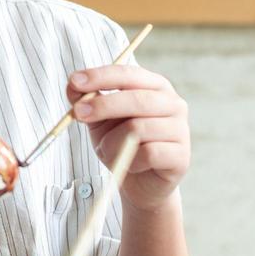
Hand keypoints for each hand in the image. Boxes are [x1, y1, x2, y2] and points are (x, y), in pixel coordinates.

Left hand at [67, 65, 189, 211]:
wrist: (138, 181)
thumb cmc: (119, 142)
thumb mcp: (98, 118)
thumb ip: (85, 100)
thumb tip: (72, 85)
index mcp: (154, 86)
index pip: (128, 74)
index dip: (100, 76)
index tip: (74, 81)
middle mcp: (173, 104)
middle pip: (136, 99)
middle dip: (102, 105)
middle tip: (78, 114)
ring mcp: (181, 130)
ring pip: (138, 129)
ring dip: (112, 143)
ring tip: (107, 151)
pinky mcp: (181, 157)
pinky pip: (148, 153)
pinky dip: (130, 160)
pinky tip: (130, 164)